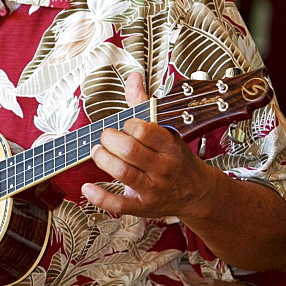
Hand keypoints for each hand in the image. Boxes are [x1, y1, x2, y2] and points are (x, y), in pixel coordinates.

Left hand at [82, 72, 213, 220]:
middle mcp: (162, 168)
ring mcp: (152, 189)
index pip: (144, 130)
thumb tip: (133, 78)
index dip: (128, 124)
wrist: (197, 193)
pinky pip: (118, 205)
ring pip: (122, 172)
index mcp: (169, 146)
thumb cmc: (177, 158)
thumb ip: (145, 105)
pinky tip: (87, 187)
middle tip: (105, 137)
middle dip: (109, 139)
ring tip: (98, 152)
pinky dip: (99, 197)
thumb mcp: (167, 130)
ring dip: (102, 159)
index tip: (124, 125)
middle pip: (129, 150)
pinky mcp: (142, 207)